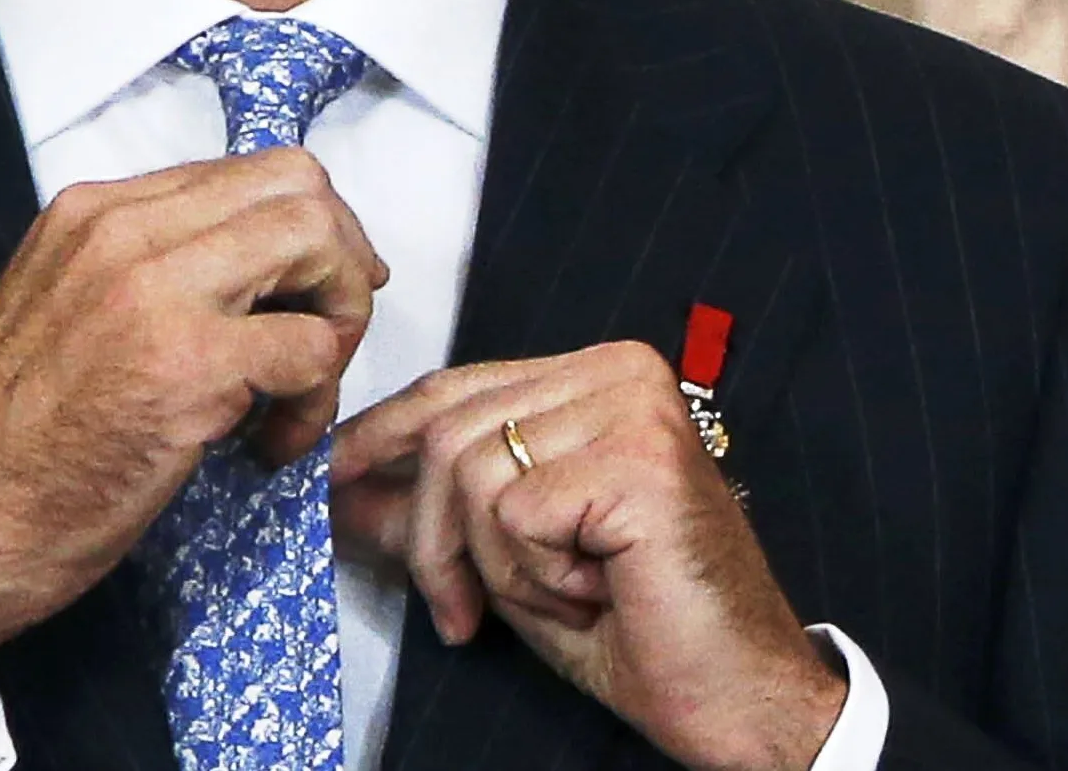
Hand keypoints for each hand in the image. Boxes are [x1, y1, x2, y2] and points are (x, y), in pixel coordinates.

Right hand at [0, 150, 386, 680]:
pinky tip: (273, 443)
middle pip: (299, 186)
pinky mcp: (189, 366)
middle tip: (327, 336)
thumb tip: (251, 263)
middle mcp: (124, 231)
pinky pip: (313, 348)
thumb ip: (145, 269)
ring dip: (340, 320)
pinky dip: (318, 401)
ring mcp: (156, 292)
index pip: (250, 172)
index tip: (312, 292)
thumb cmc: (11, 446)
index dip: (307, 231)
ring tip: (302, 390)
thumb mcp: (64, 310)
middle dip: (341, 259)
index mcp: (93, 213)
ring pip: (318, 242)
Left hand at [332, 342, 846, 770]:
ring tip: (564, 596)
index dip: (379, 439)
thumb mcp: (514, 561)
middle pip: (449, 428)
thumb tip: (344, 486)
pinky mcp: (638, 461)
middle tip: (460, 614)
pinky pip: (512, 514)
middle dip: (431, 539)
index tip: (330, 486)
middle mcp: (622, 372)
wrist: (738, 694)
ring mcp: (635, 410)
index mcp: (599, 376)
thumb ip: (440, 512)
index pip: (456, 386)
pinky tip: (594, 592)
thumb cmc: (642, 629)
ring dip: (493, 565)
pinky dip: (531, 577)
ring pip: (471, 472)